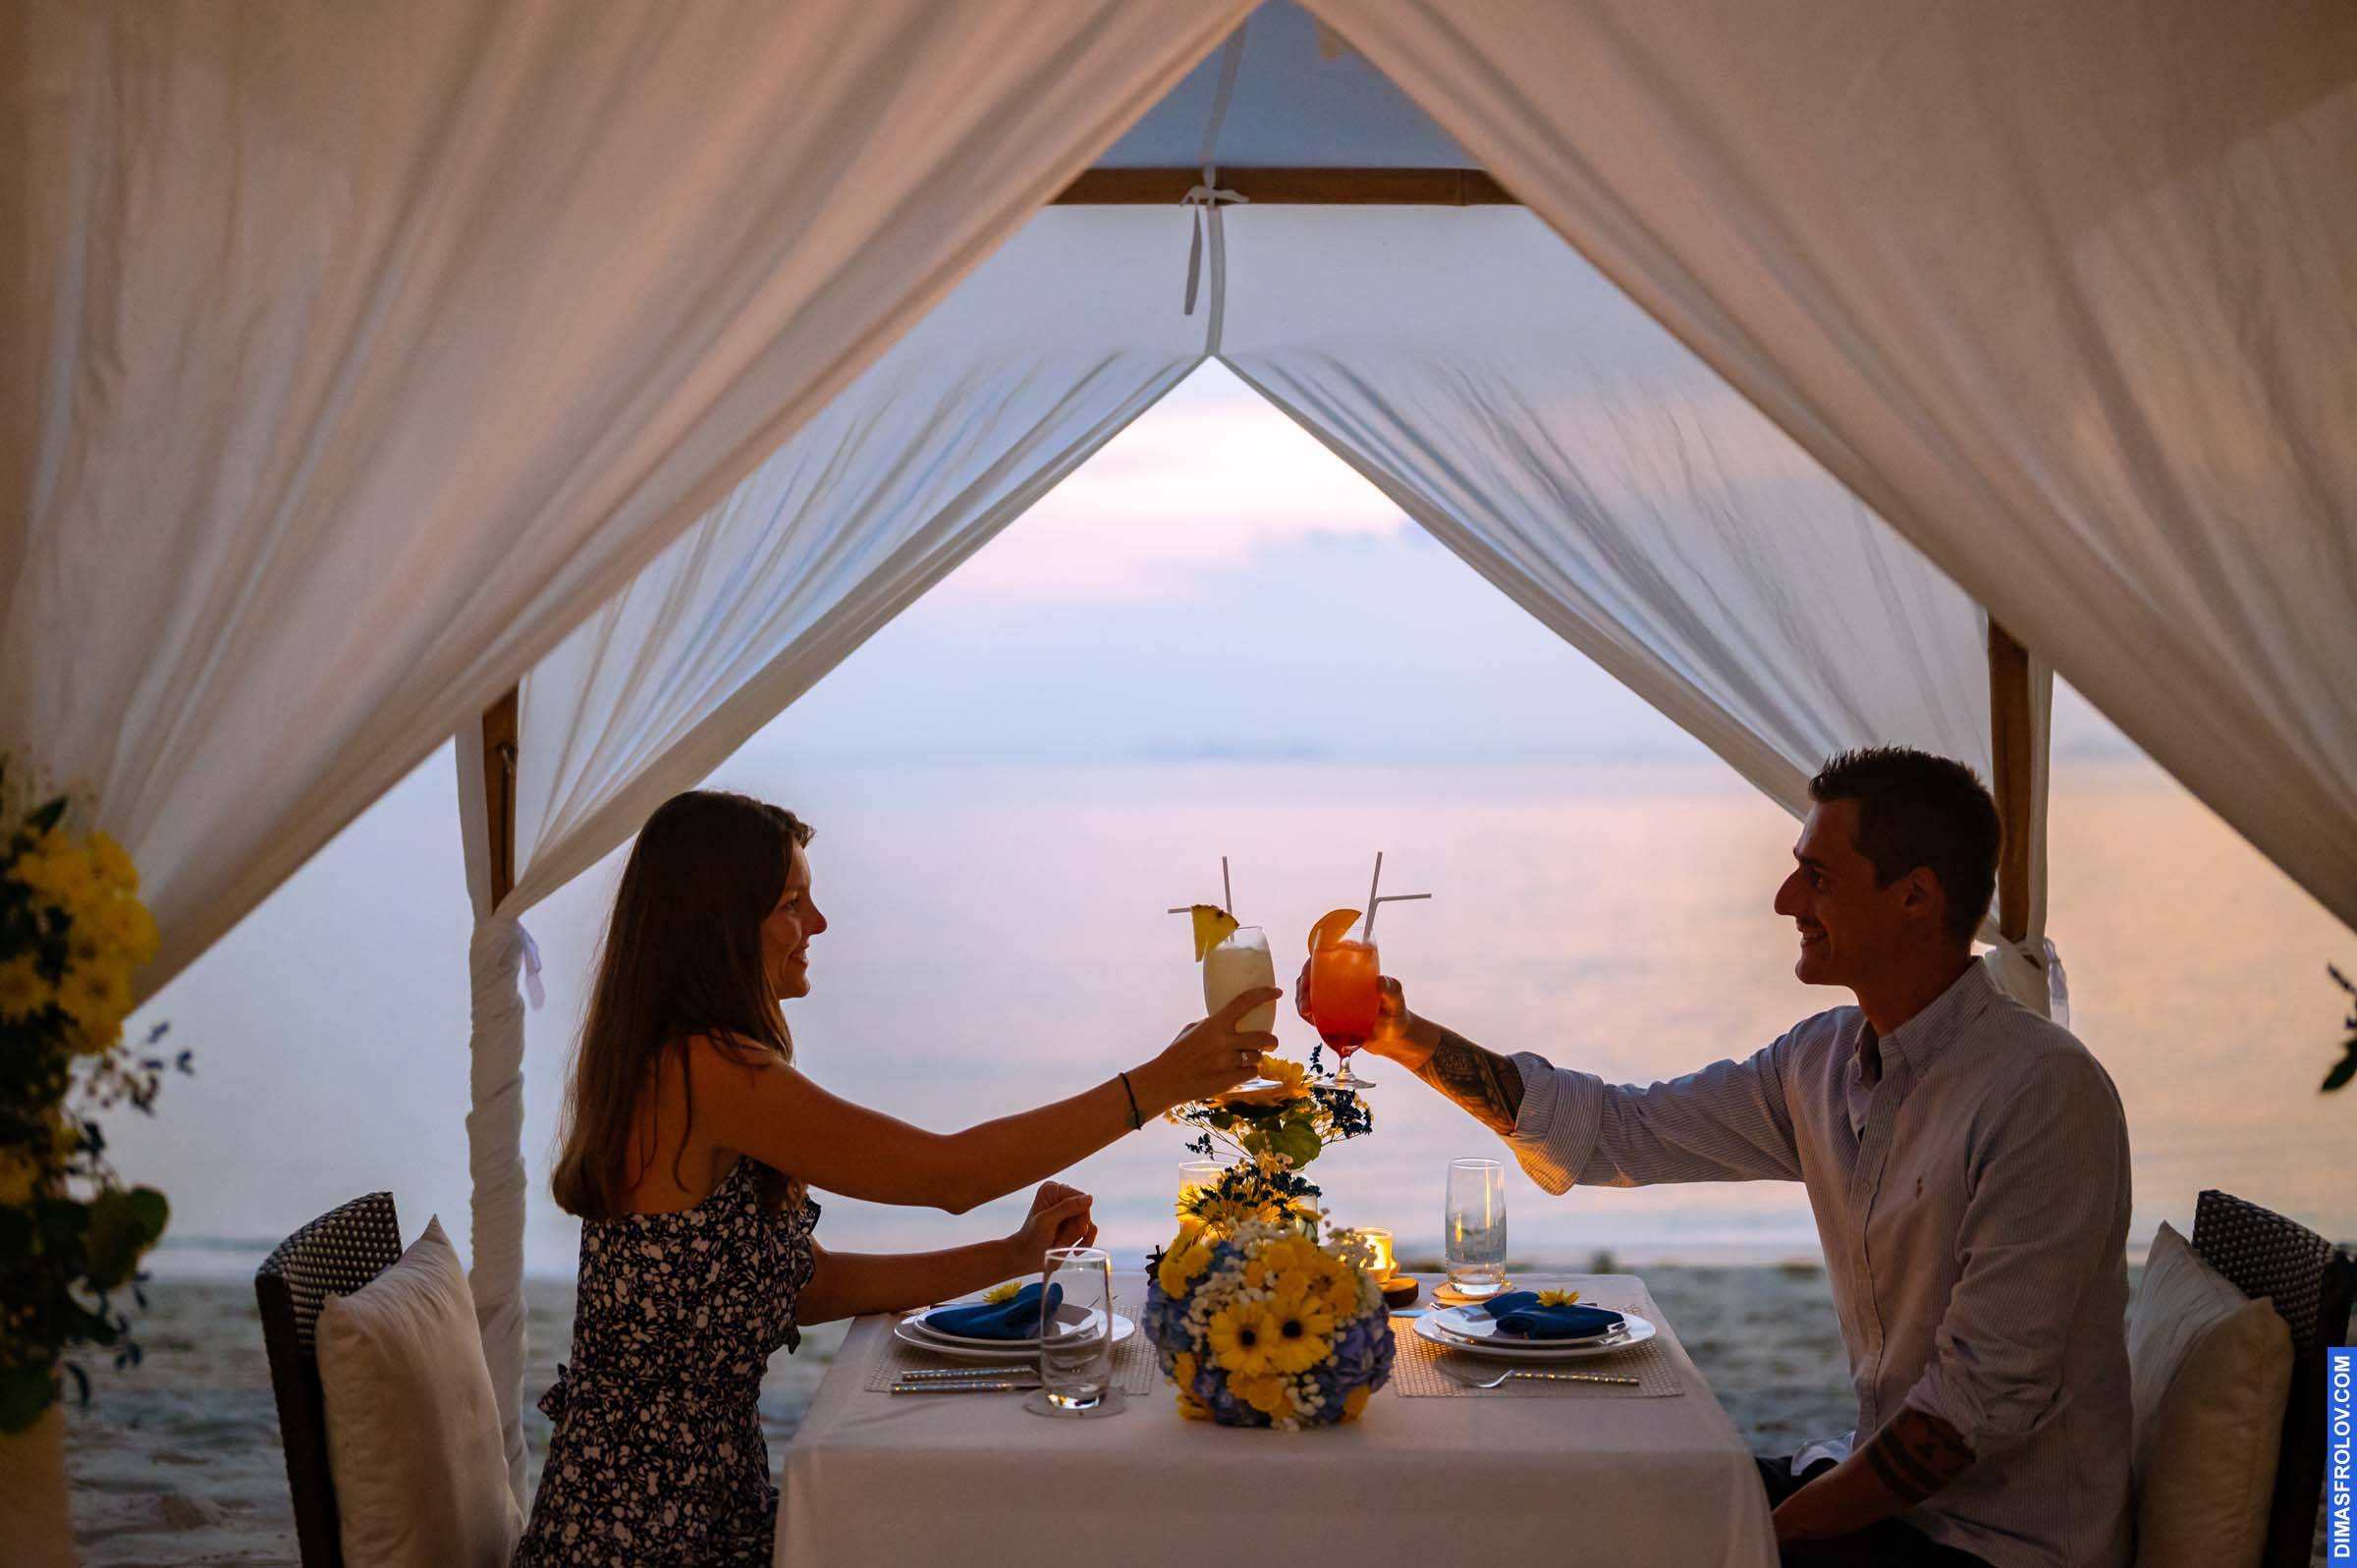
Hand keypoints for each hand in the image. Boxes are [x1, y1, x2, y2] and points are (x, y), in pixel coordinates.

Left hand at [1004, 1181, 1096, 1274]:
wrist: (1027, 1259)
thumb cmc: (1032, 1238)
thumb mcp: (1047, 1221)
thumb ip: (1067, 1208)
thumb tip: (1089, 1198)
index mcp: (1052, 1190)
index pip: (1080, 1198)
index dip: (1079, 1216)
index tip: (1068, 1233)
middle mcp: (1062, 1197)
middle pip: (1085, 1212)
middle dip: (1074, 1231)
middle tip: (1059, 1243)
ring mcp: (1069, 1211)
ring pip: (1088, 1223)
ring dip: (1075, 1239)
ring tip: (1059, 1246)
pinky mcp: (1075, 1224)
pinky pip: (1091, 1230)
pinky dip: (1085, 1242)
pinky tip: (1073, 1250)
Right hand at [1134, 986, 1281, 1112]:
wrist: (1166, 1080)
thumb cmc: (1177, 1053)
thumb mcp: (1193, 1030)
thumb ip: (1213, 1024)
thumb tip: (1230, 1020)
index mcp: (1214, 1024)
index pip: (1245, 1002)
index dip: (1264, 994)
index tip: (1277, 992)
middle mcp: (1224, 1042)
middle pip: (1263, 1037)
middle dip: (1272, 1041)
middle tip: (1270, 1042)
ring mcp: (1228, 1062)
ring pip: (1258, 1057)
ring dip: (1255, 1058)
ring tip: (1243, 1060)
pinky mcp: (1230, 1080)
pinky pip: (1251, 1073)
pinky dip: (1248, 1073)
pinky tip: (1236, 1073)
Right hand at [1293, 962, 1414, 1061]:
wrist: (1393, 1039)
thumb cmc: (1396, 1015)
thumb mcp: (1396, 1001)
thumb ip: (1392, 991)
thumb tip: (1380, 980)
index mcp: (1351, 971)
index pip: (1324, 961)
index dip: (1310, 966)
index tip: (1307, 978)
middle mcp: (1339, 982)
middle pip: (1312, 978)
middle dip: (1302, 988)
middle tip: (1306, 1006)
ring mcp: (1333, 999)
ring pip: (1308, 994)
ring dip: (1301, 1001)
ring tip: (1306, 1013)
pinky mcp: (1330, 1016)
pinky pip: (1312, 1012)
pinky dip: (1306, 1014)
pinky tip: (1308, 1019)